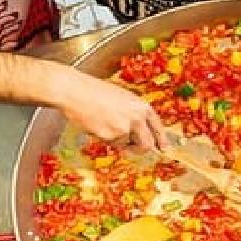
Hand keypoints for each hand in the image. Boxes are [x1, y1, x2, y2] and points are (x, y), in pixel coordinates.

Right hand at [51, 66, 168, 150]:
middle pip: (147, 145)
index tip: (164, 149)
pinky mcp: (112, 136)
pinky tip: (97, 125)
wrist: (76, 91)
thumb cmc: (95, 92)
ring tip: (104, 123)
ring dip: (116, 140)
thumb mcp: (122, 98)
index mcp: (141, 106)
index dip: (162, 140)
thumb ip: (133, 113)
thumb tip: (138, 132)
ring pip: (126, 145)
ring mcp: (125, 128)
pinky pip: (112, 144)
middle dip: (139, 149)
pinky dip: (105, 139)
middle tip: (131, 149)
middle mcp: (137, 117)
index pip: (158, 127)